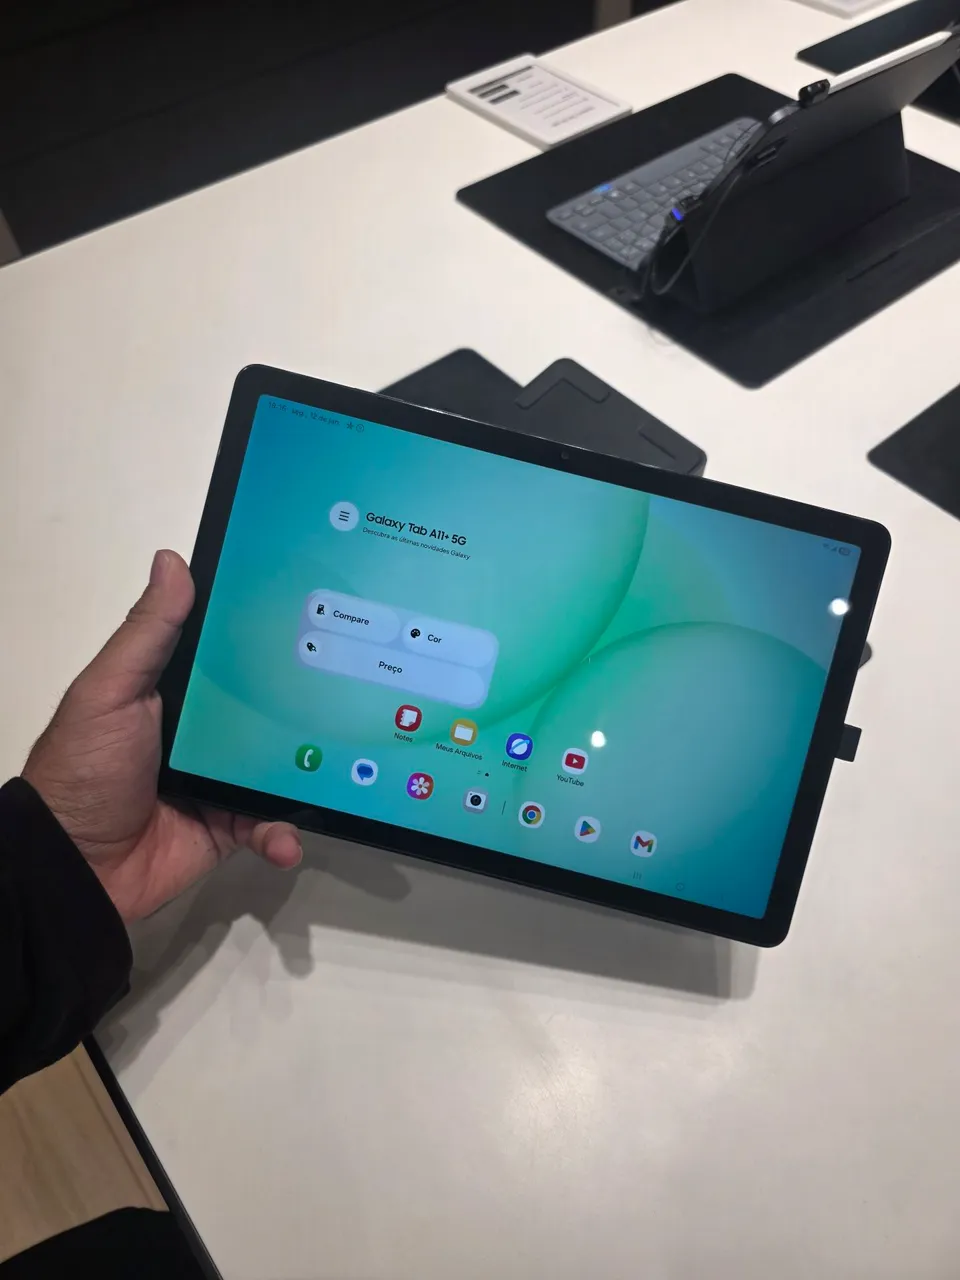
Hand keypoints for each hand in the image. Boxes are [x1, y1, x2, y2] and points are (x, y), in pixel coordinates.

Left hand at [22, 550, 301, 922]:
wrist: (72, 865)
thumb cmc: (84, 768)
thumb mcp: (110, 690)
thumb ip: (147, 633)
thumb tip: (172, 560)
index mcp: (176, 689)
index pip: (230, 652)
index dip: (266, 632)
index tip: (314, 607)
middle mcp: (205, 730)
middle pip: (267, 708)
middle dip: (306, 703)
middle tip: (354, 691)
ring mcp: (220, 778)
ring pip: (279, 766)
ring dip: (307, 774)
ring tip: (335, 776)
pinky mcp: (228, 825)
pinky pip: (268, 823)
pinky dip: (281, 832)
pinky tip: (286, 839)